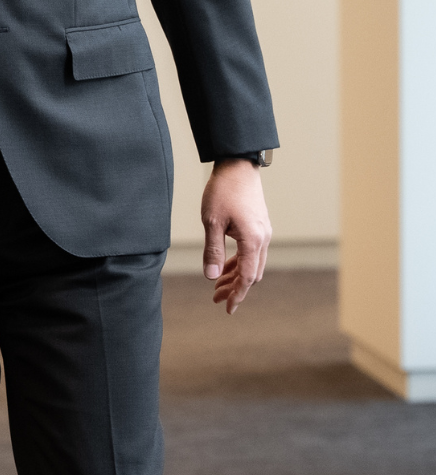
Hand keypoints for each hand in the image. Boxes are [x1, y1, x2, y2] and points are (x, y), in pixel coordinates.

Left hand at [201, 158, 271, 313]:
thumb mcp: (212, 221)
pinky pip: (251, 252)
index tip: (227, 309)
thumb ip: (212, 250)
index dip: (237, 294)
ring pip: (252, 264)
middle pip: (251, 274)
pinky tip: (225, 267)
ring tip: (218, 286)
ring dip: (236, 276)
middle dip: (235, 288)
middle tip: (216, 299)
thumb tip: (211, 276)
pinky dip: (239, 262)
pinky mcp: (259, 227)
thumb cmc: (223, 191)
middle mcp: (263, 239)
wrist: (238, 166)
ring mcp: (263, 233)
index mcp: (253, 241)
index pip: (247, 277)